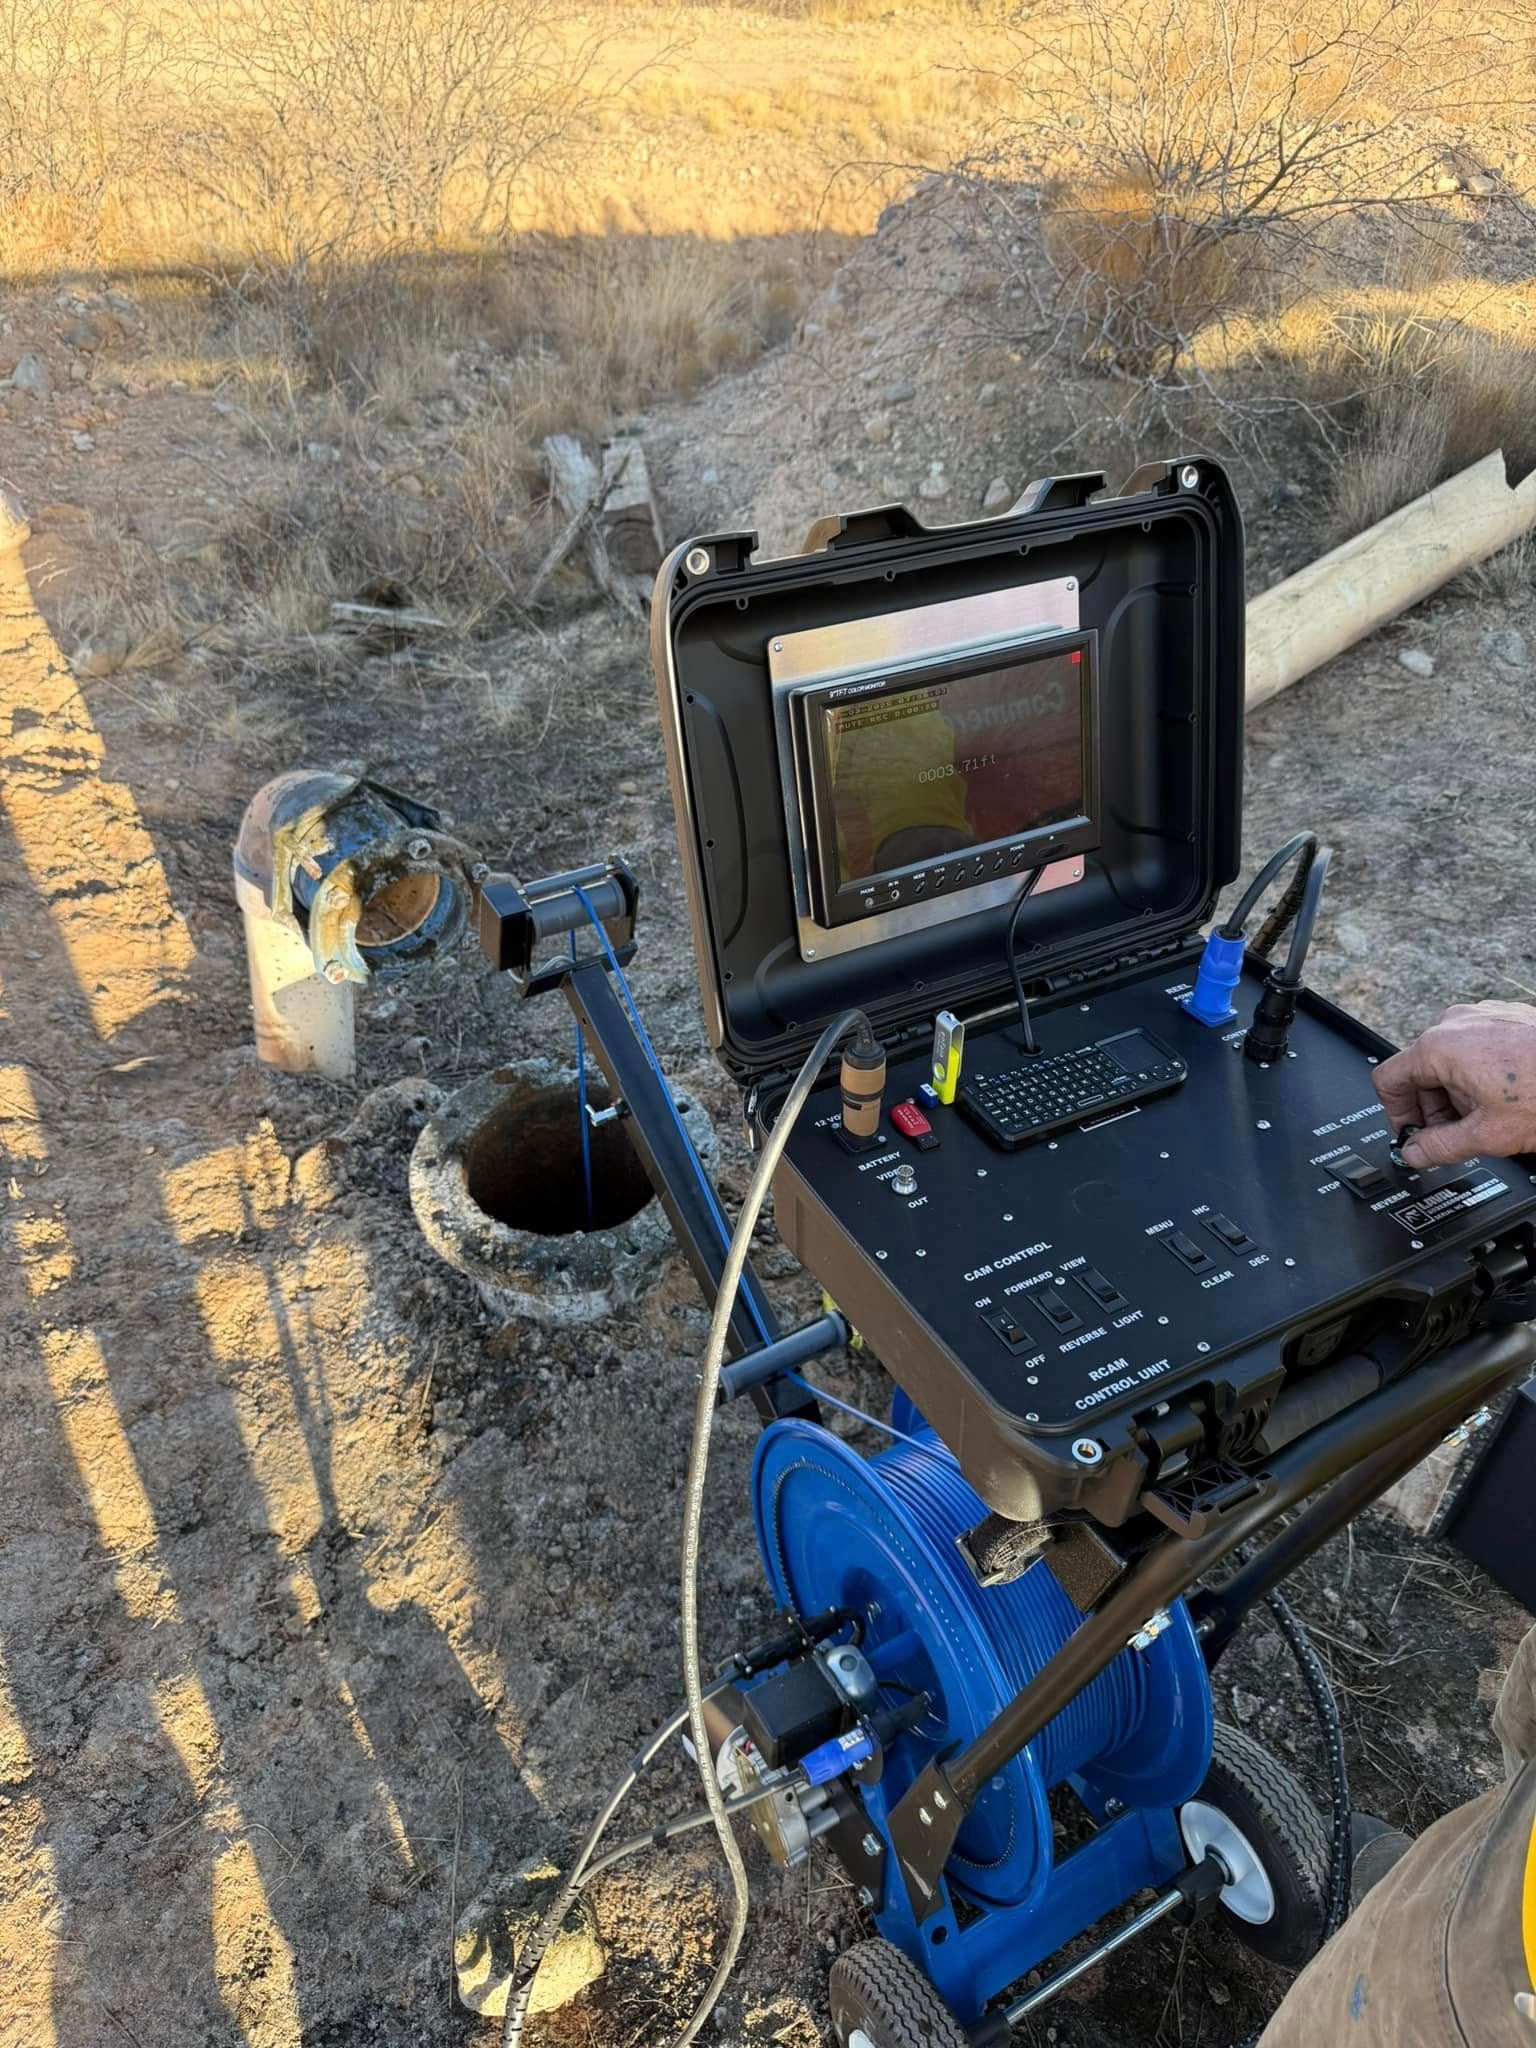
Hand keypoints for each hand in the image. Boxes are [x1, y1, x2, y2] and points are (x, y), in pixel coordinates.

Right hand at [1373, 1001, 1535, 1168]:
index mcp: (1439, 1047)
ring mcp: (1482, 1015)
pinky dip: (1481, 1072)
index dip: (1398, 1115)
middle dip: (1434, 1106)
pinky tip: (1506, 1095)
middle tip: (1458, 1133)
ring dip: (1459, 1091)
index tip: (1415, 1135)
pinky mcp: (1505, 1016)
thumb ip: (1439, 1147)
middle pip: (1420, 1070)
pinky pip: (1475, 1046)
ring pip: (1449, 1059)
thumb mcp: (1487, 1135)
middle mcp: (1455, 1023)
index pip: (1388, 1081)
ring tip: (1490, 1115)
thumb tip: (1416, 1153)